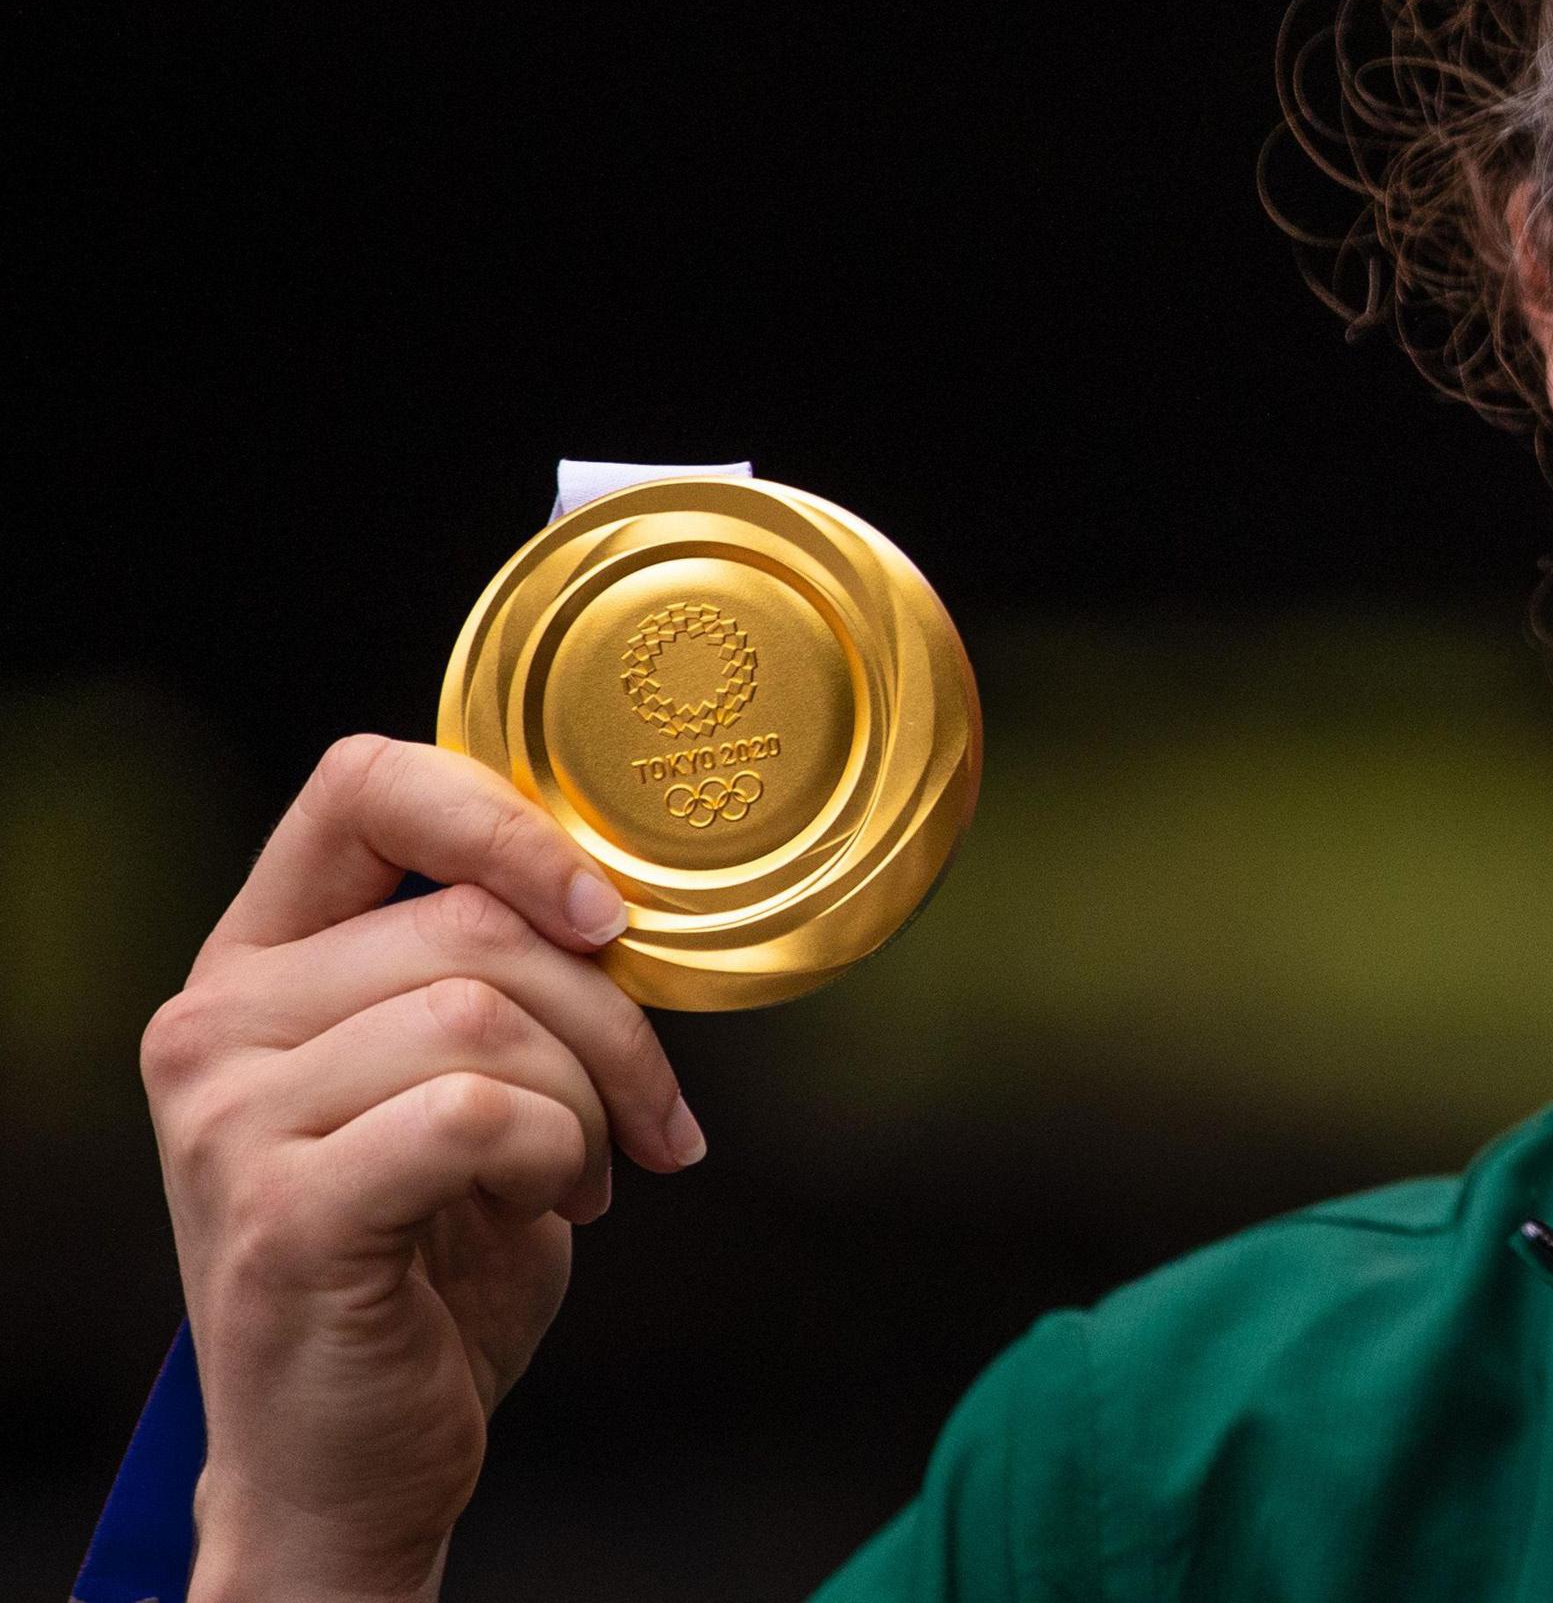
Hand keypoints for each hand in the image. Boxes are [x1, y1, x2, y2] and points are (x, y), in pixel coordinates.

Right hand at [141, 735, 704, 1602]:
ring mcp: (227, 1117)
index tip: (609, 912)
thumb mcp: (461, 1085)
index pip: (365, 787)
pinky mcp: (280, 1209)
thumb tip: (619, 898)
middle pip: (471, 923)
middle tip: (643, 1120)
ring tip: (576, 1177)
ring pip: (484, 1014)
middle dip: (609, 1020)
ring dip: (586, 1103)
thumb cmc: (427, 1266)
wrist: (353, 1461)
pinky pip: (475, 1113)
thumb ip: (493, 977)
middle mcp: (213, 1024)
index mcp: (257, 964)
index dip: (508, 820)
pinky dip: (555, 1157)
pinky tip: (547, 1212)